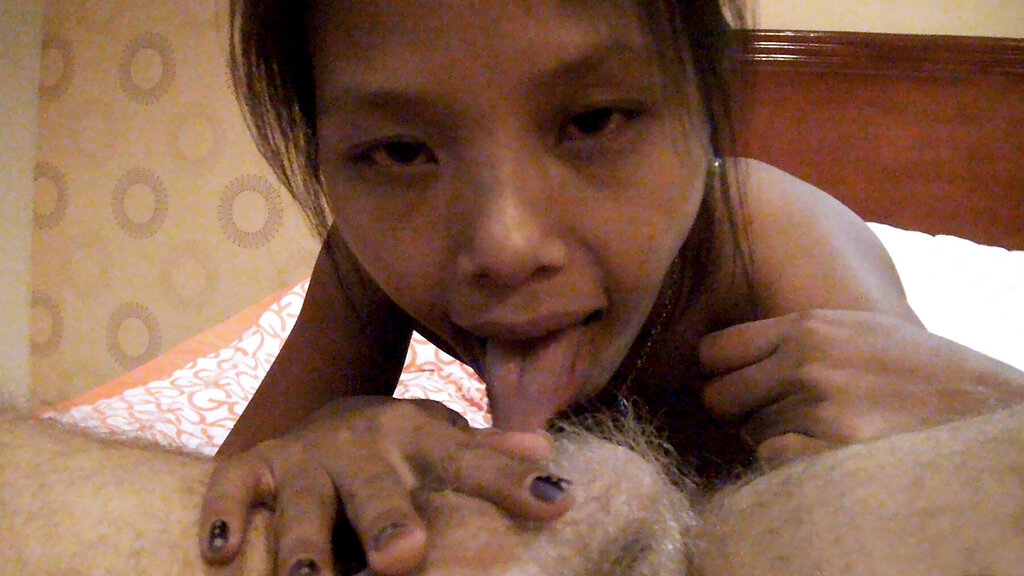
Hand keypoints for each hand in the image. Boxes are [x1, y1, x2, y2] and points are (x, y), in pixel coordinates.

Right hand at [198, 398, 571, 575]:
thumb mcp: (441, 443)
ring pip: (304, 502)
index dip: (508, 481)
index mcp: (416, 435)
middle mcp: (360, 443)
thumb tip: (547, 450)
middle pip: (375, 484)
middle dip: (386, 518)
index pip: (468, 459)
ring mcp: (304, 457)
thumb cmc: (399, 450)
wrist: (327, 416)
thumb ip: (486, 453)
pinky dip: (226, 515)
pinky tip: (222, 550)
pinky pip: (233, 489)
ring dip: (306, 541)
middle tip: (403, 557)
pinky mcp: (254, 468)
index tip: (555, 503)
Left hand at [698, 309, 1023, 465]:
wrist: (980, 405)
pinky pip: (773, 461)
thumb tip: (728, 357)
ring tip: (817, 429)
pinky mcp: (833, 449)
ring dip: (772, 436)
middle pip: (719, 397)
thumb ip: (795, 335)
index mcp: (807, 326)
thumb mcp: (856, 328)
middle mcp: (806, 362)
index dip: (713, 372)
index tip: (727, 382)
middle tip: (766, 413)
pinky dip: (789, 462)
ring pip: (749, 433)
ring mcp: (820, 407)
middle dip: (735, 410)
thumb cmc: (917, 368)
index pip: (714, 350)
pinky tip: (823, 450)